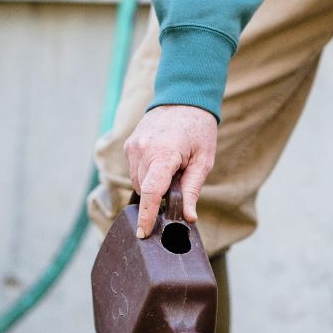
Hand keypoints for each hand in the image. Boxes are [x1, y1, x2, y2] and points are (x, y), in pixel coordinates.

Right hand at [122, 104, 218, 235]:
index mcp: (163, 154)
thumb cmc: (199, 129)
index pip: (150, 192)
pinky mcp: (129, 144)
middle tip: (177, 182)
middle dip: (157, 195)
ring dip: (151, 184)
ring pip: (137, 181)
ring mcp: (133, 146)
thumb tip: (188, 217)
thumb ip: (192, 190)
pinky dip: (146, 172)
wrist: (184, 98)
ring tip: (171, 168)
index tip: (143, 233)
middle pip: (144, 189)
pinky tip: (161, 161)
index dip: (146, 216)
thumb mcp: (203, 161)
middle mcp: (143, 149)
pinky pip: (135, 169)